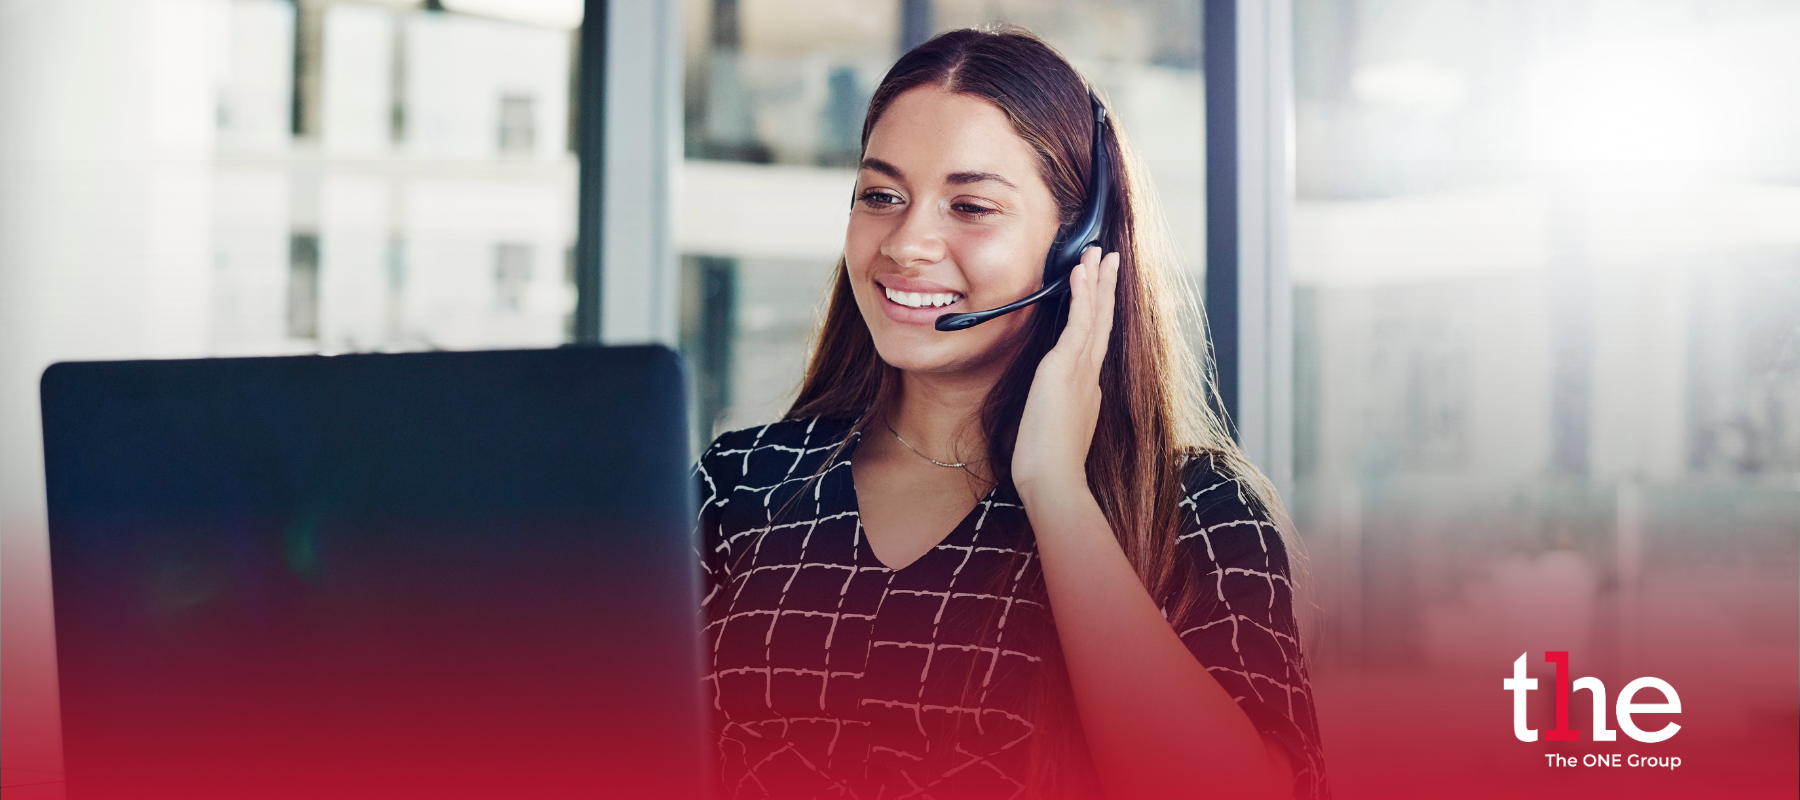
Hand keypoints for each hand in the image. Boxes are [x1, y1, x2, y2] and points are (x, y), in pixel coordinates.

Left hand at [1011, 246, 1119, 504]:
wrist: (1054, 479)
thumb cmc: (1048, 466)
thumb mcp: (1052, 431)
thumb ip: (1056, 412)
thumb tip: (1052, 406)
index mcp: (1086, 390)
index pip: (1093, 342)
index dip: (1099, 315)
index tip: (1101, 294)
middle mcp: (1088, 375)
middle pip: (1102, 323)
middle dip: (1106, 290)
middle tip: (1111, 261)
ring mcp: (1080, 369)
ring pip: (1094, 315)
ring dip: (1097, 281)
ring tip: (1100, 254)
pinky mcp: (1066, 366)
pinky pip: (1079, 321)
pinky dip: (1082, 294)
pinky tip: (1081, 272)